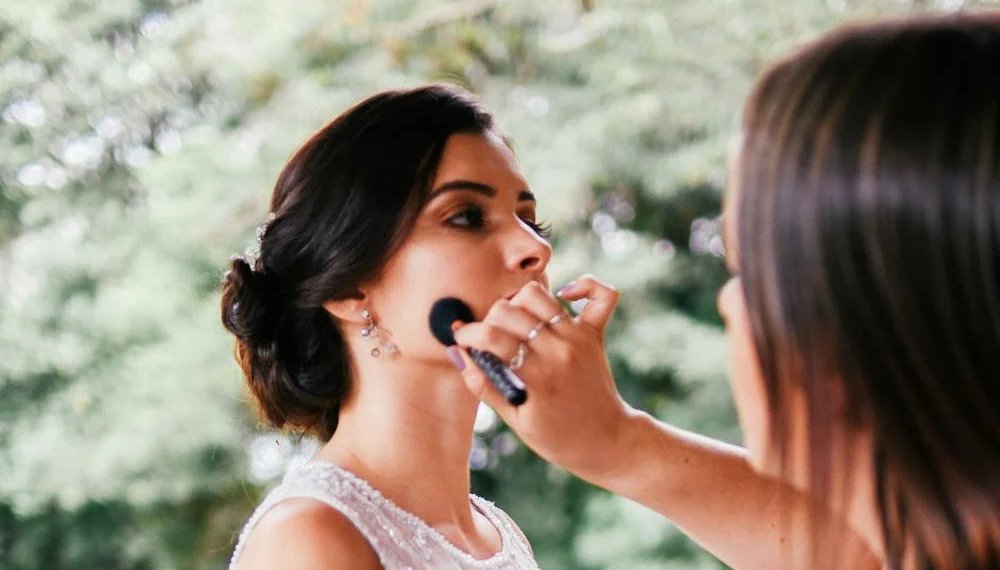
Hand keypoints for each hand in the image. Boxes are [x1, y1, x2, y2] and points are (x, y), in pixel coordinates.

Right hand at [451, 275, 635, 477]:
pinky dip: (583, 286)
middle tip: (488, 338)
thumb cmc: (557, 437)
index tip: (462, 340)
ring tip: (514, 321)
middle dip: (489, 319)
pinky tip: (564, 295)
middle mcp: (559, 350)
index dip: (468, 334)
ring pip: (538, 295)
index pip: (492, 337)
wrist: (607, 442)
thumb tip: (458, 354)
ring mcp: (579, 338)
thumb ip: (485, 386)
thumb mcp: (515, 420)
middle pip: (509, 310)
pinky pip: (601, 295)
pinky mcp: (595, 334)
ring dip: (519, 302)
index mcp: (537, 376)